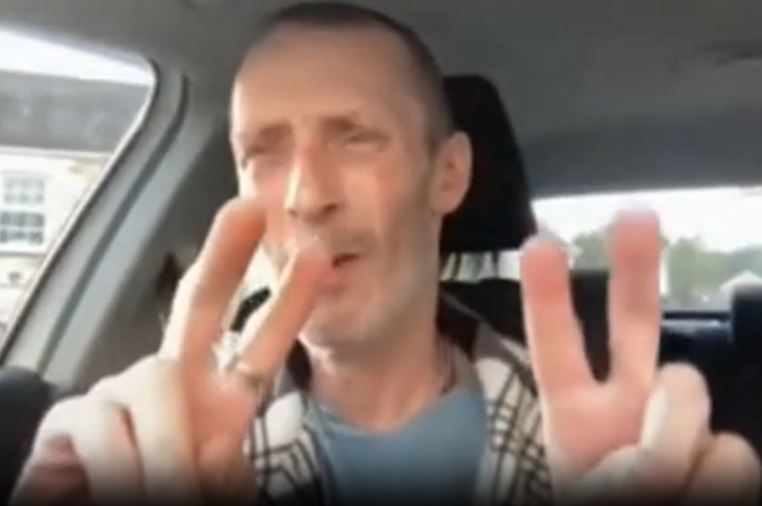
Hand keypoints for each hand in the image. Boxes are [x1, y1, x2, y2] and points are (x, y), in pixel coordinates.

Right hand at [11, 198, 328, 504]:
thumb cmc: (157, 497)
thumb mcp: (210, 486)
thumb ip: (224, 465)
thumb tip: (219, 454)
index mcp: (220, 403)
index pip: (259, 344)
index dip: (289, 302)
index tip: (316, 255)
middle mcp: (174, 385)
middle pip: (202, 303)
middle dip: (225, 254)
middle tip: (248, 207)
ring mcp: (123, 394)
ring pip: (157, 382)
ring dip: (166, 448)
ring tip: (163, 487)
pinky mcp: (72, 416)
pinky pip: (105, 422)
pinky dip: (120, 464)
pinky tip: (115, 483)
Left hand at [520, 210, 760, 502]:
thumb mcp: (597, 490)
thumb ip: (638, 454)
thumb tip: (690, 413)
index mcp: (576, 414)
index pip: (556, 344)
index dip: (547, 295)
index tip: (540, 243)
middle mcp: (628, 405)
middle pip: (633, 323)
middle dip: (633, 267)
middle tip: (634, 214)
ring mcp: (678, 421)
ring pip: (689, 392)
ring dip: (680, 443)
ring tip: (671, 487)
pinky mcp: (724, 446)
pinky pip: (732, 450)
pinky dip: (716, 477)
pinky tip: (701, 489)